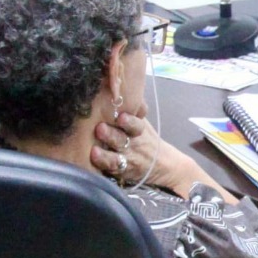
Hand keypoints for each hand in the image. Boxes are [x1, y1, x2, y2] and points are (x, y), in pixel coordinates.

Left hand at [93, 107, 232, 200]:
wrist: (162, 164)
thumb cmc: (145, 138)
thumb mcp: (143, 122)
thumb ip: (134, 108)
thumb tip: (122, 84)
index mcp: (138, 130)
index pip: (135, 125)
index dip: (129, 121)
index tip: (121, 116)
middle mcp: (132, 145)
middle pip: (121, 140)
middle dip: (110, 135)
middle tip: (100, 128)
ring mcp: (126, 160)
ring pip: (115, 158)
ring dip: (104, 155)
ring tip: (95, 151)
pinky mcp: (120, 172)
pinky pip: (111, 171)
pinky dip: (103, 167)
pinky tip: (95, 162)